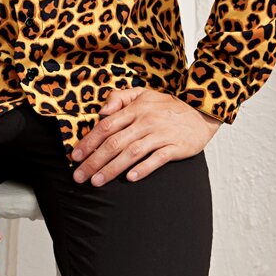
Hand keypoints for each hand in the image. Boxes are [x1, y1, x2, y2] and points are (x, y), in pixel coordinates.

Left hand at [70, 87, 222, 185]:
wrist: (200, 112)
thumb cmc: (167, 105)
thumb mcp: (143, 93)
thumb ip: (119, 98)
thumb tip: (101, 111)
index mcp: (135, 109)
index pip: (106, 125)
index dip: (89, 141)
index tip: (74, 156)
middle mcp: (145, 121)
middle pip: (115, 143)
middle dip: (94, 161)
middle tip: (79, 176)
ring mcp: (160, 135)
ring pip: (131, 153)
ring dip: (112, 168)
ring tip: (97, 182)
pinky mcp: (175, 148)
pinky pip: (157, 159)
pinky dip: (143, 168)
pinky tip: (130, 178)